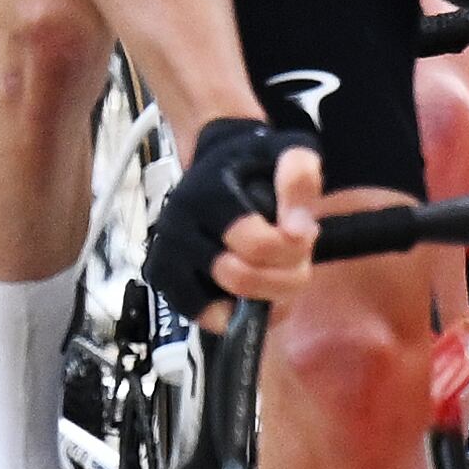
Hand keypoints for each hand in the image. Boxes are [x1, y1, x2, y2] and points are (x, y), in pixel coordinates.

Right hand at [152, 117, 320, 315]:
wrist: (215, 166)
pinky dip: (233, 314)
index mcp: (207, 195)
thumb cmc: (254, 165)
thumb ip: (299, 179)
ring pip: (221, 307)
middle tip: (296, 260)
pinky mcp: (163, 278)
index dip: (294, 250)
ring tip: (275, 275)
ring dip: (263, 298)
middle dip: (283, 278)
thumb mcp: (287, 152)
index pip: (258, 245)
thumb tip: (298, 231)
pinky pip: (202, 316)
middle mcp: (177, 225)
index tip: (305, 236)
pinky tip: (250, 294)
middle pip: (240, 278)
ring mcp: (165, 255)